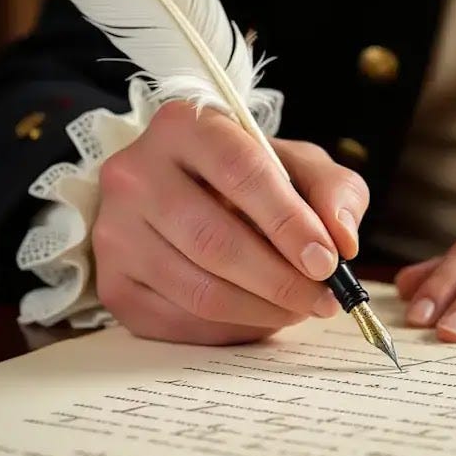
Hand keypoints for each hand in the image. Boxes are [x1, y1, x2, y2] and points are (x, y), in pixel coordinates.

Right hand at [92, 100, 368, 344]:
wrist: (179, 192)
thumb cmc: (247, 178)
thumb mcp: (298, 165)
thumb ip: (333, 191)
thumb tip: (342, 240)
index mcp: (184, 126)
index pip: (240, 171)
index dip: (288, 221)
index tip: (328, 260)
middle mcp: (135, 173)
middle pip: (215, 240)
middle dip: (282, 280)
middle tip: (324, 298)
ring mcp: (114, 231)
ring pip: (199, 289)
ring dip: (263, 311)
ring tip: (299, 308)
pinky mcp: (112, 283)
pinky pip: (181, 321)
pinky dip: (232, 329)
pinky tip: (260, 316)